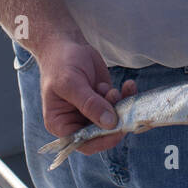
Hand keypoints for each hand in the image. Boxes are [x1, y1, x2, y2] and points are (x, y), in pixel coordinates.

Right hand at [33, 37, 136, 156]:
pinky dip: (126, 96)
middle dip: (114, 118)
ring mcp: (92, 111)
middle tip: (118, 100)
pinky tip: (127, 84)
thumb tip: (109, 123)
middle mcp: (77, 121)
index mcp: (61, 123)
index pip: (84, 143)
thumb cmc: (60, 62)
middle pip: (102, 132)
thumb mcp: (71, 82)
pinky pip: (120, 105)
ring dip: (118, 105)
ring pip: (115, 118)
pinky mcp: (104, 100)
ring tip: (109, 88)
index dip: (102, 140)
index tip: (118, 128)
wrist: (66, 44)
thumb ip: (89, 104)